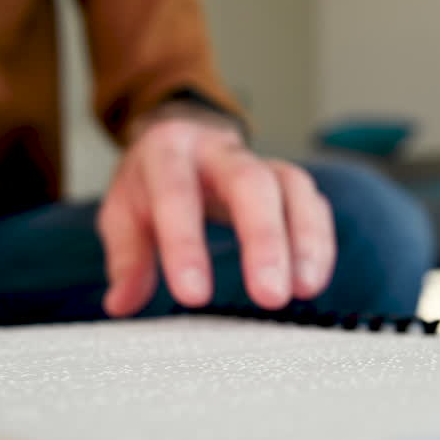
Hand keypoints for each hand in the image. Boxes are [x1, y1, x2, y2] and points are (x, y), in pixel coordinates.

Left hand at [97, 102, 335, 316]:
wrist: (181, 136)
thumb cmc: (151, 182)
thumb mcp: (122, 211)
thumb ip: (126, 256)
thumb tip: (122, 303)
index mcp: (169, 151)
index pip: (176, 194)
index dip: (185, 245)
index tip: (194, 297)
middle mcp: (219, 151)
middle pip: (249, 184)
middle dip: (263, 241)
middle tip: (268, 296)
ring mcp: (260, 161)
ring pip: (291, 187)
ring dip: (303, 240)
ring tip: (303, 290)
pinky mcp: (287, 179)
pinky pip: (312, 202)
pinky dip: (318, 242)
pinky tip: (312, 280)